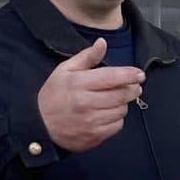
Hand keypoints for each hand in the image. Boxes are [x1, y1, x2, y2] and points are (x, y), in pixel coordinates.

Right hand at [35, 38, 144, 154]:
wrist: (40, 126)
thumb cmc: (53, 95)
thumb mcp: (65, 70)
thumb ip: (86, 57)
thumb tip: (102, 43)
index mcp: (79, 84)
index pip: (112, 77)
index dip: (130, 75)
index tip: (139, 74)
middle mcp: (87, 103)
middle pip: (121, 95)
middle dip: (132, 89)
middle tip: (134, 86)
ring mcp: (91, 122)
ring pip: (121, 110)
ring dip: (123, 104)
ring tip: (116, 100)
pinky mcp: (94, 137)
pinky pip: (117, 126)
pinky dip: (117, 119)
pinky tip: (109, 114)